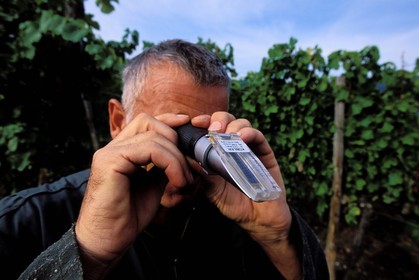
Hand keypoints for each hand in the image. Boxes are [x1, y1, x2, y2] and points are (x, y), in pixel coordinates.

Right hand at [75, 113, 192, 276]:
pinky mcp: (110, 161)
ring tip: (183, 181)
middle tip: (188, 168)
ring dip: (176, 158)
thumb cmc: (127, 217)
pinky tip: (175, 181)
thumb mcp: (152, 186)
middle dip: (176, 140)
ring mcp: (109, 152)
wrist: (107, 241)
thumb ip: (162, 166)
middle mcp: (114, 147)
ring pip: (153, 137)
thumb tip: (181, 154)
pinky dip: (170, 163)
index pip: (146, 123)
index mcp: (122, 151)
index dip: (169, 121)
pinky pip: (149, 149)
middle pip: (150, 123)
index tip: (190, 124)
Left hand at [190, 112, 300, 278]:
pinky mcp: (264, 152)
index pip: (209, 128)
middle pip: (225, 120)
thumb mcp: (212, 190)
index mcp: (217, 151)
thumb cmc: (233, 203)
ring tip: (227, 135)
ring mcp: (249, 147)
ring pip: (241, 124)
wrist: (257, 219)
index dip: (202, 121)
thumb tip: (186, 158)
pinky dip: (249, 133)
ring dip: (232, 126)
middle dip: (218, 120)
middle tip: (213, 129)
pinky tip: (242, 138)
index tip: (194, 122)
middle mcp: (233, 145)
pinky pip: (258, 136)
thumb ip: (202, 174)